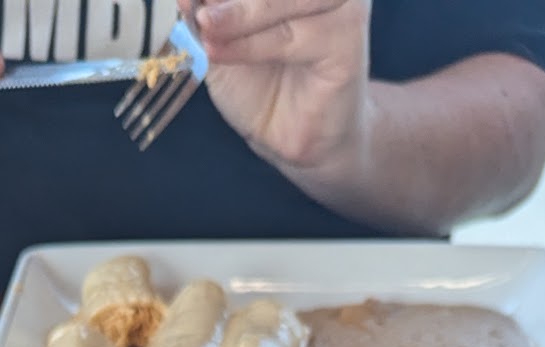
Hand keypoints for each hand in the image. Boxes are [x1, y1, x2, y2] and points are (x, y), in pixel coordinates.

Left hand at [186, 0, 370, 174]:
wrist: (290, 136)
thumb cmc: (261, 85)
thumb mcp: (222, 41)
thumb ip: (209, 13)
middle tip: (196, 5)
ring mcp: (342, 4)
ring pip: (281, 1)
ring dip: (238, 15)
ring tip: (205, 27)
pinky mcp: (348, 37)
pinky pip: (291, 37)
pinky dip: (250, 45)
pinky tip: (218, 52)